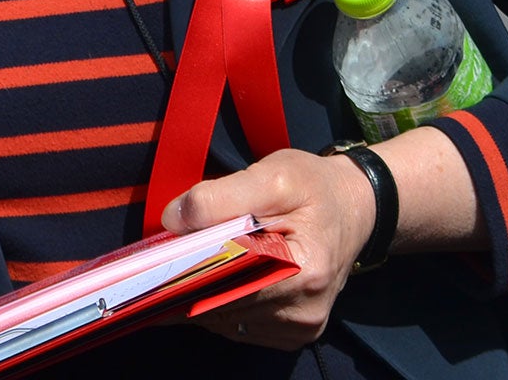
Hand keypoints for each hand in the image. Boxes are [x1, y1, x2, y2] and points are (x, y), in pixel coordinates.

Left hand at [160, 147, 377, 348]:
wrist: (353, 208)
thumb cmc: (312, 186)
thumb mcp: (271, 175)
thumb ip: (219, 196)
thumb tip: (174, 219)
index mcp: (304, 269)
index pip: (229, 280)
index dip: (186, 270)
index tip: (153, 263)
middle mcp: (305, 309)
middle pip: (223, 304)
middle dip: (185, 284)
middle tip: (155, 265)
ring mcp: (301, 326)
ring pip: (225, 320)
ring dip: (198, 296)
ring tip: (181, 267)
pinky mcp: (295, 332)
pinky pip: (238, 328)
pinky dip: (217, 306)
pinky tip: (209, 280)